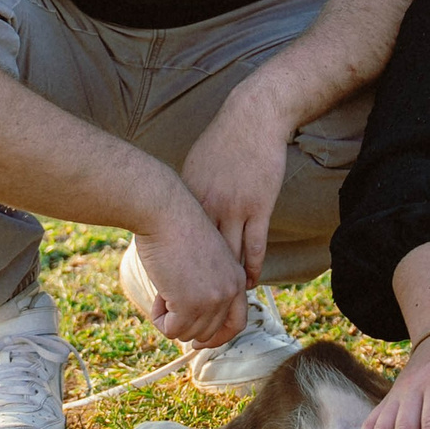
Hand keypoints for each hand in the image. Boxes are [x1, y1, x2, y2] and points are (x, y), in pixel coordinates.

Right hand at [127, 223, 248, 348]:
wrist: (165, 213)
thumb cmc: (176, 230)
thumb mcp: (203, 262)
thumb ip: (206, 287)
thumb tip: (189, 320)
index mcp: (237, 278)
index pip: (237, 323)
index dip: (218, 337)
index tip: (199, 342)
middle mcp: (230, 290)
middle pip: (208, 333)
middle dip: (184, 324)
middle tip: (167, 302)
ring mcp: (213, 299)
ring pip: (187, 333)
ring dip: (169, 319)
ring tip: (163, 290)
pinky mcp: (191, 304)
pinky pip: (170, 330)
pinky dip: (159, 318)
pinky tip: (158, 293)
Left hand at [177, 86, 294, 287]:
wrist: (252, 118)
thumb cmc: (222, 142)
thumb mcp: (194, 167)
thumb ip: (187, 195)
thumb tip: (175, 214)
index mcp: (190, 197)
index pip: (178, 242)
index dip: (173, 270)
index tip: (169, 291)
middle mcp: (210, 206)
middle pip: (200, 255)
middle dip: (194, 285)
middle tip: (191, 310)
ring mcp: (236, 207)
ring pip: (228, 256)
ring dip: (225, 283)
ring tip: (222, 304)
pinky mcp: (260, 206)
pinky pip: (255, 245)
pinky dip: (251, 268)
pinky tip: (247, 283)